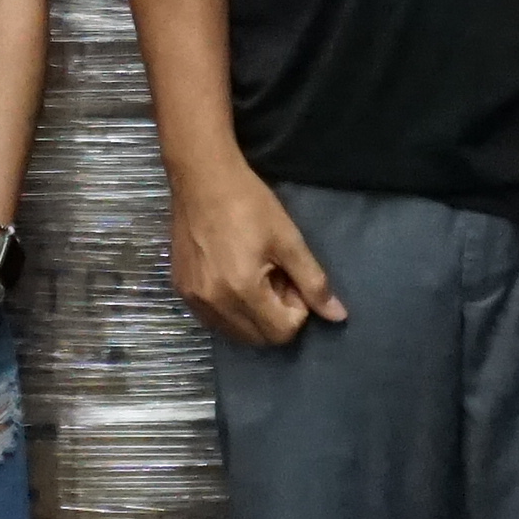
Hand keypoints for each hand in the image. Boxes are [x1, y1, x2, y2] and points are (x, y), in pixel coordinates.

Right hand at [165, 166, 342, 350]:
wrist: (202, 179)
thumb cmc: (250, 204)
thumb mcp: (289, 240)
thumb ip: (314, 283)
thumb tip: (338, 316)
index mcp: (243, 291)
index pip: (282, 332)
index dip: (296, 309)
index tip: (290, 278)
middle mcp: (214, 304)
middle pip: (259, 339)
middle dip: (275, 316)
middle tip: (274, 277)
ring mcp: (193, 300)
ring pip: (235, 333)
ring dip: (252, 315)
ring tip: (251, 276)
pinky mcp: (180, 291)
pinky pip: (213, 319)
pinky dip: (229, 310)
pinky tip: (230, 276)